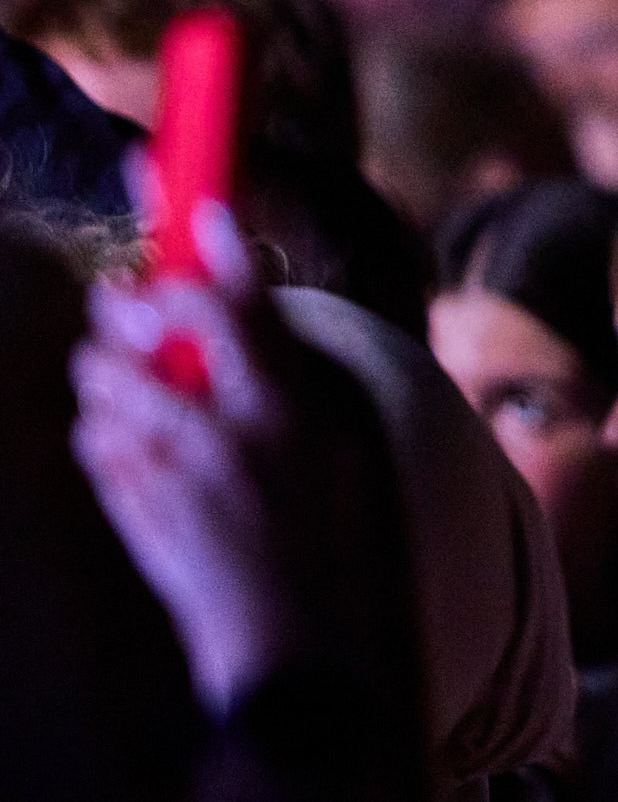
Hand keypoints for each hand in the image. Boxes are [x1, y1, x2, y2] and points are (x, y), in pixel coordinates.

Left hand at [70, 203, 300, 711]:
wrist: (290, 631)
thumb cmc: (307, 525)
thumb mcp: (319, 433)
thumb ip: (270, 364)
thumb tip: (214, 292)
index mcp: (295, 399)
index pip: (248, 296)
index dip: (209, 239)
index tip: (178, 191)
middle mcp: (242, 424)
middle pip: (159, 323)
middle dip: (126, 309)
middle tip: (119, 310)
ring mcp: (186, 466)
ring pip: (108, 379)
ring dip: (106, 383)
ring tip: (132, 406)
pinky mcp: (143, 504)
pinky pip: (94, 442)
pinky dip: (104, 444)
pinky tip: (137, 466)